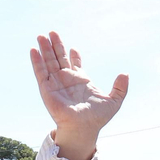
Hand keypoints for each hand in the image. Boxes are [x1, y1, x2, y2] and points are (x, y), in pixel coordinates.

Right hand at [29, 31, 128, 159]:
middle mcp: (66, 80)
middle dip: (56, 45)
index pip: (75, 64)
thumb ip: (120, 88)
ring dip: (44, 49)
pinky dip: (36, 61)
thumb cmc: (98, 118)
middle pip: (59, 58)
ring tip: (41, 35)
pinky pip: (40, 72)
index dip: (74, 55)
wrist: (84, 127)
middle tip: (52, 32)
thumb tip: (125, 74)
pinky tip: (33, 50)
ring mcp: (55, 83)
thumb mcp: (114, 101)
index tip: (73, 48)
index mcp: (81, 81)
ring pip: (48, 62)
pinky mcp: (46, 88)